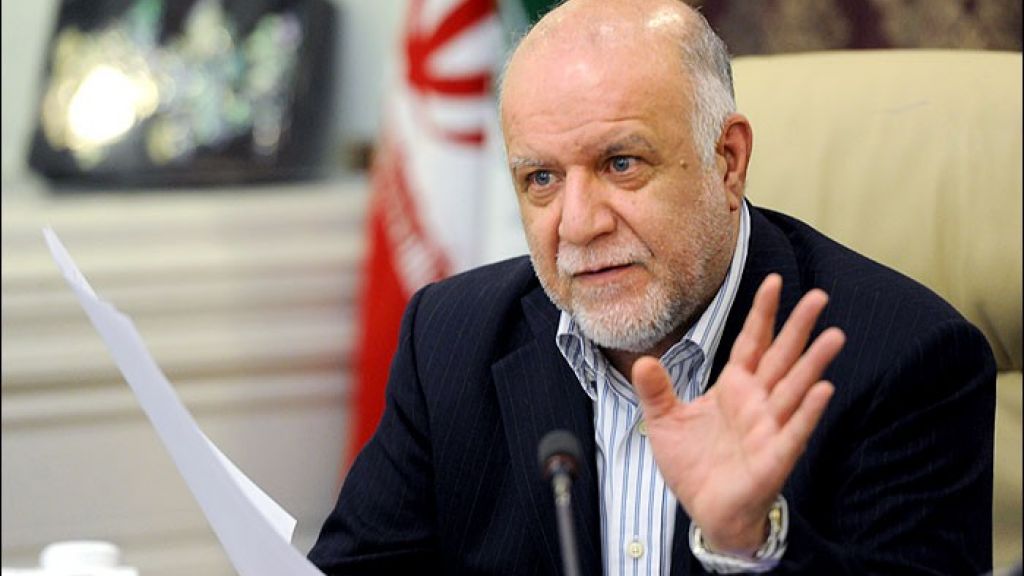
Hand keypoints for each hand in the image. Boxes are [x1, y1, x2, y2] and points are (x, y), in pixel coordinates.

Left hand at [632, 274, 844, 555]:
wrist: (705, 511)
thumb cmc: (693, 466)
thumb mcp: (664, 421)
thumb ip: (656, 390)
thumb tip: (642, 361)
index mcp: (733, 388)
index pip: (751, 342)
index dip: (762, 313)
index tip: (772, 281)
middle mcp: (757, 403)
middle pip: (781, 357)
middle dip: (799, 327)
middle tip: (819, 295)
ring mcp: (769, 428)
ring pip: (795, 388)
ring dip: (814, 363)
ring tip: (834, 335)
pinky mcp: (774, 458)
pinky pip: (794, 431)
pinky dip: (808, 411)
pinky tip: (822, 389)